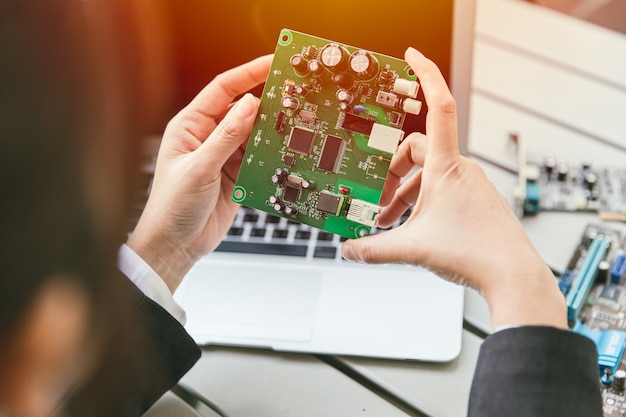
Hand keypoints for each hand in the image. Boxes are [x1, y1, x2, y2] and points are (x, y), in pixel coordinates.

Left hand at [127, 55, 272, 292]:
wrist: (176, 245)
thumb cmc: (171, 208)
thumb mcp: (199, 168)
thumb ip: (226, 137)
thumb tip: (249, 105)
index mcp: (190, 126)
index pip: (223, 89)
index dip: (249, 73)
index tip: (273, 63)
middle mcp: (207, 137)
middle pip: (243, 109)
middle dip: (267, 99)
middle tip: (294, 91)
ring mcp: (223, 156)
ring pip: (254, 133)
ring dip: (273, 128)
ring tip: (295, 120)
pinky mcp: (236, 175)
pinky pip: (258, 157)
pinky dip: (272, 153)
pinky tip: (285, 150)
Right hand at [341, 48, 565, 330]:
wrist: (512, 275)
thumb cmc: (474, 253)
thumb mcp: (411, 248)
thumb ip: (374, 248)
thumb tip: (349, 250)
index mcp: (446, 167)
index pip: (438, 106)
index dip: (426, 75)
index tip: (412, 55)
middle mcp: (461, 169)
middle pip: (416, 150)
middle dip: (390, 172)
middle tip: (375, 197)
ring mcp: (470, 183)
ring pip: (427, 174)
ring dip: (403, 193)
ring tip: (386, 221)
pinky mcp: (475, 198)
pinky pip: (441, 188)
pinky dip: (420, 201)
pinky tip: (410, 227)